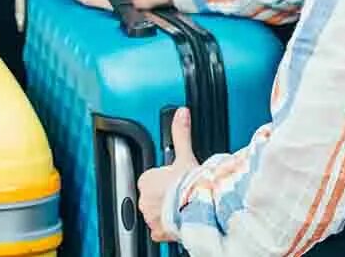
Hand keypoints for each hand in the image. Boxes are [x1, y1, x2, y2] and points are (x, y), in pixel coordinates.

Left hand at [138, 107, 197, 241]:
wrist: (200, 209)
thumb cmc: (191, 184)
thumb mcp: (185, 155)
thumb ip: (181, 133)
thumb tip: (181, 113)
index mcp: (146, 180)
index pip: (151, 179)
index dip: (164, 180)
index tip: (175, 182)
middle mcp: (144, 200)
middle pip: (153, 197)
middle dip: (164, 197)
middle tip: (181, 195)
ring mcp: (150, 217)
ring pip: (156, 214)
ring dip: (166, 212)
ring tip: (182, 208)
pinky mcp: (157, 232)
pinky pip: (159, 231)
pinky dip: (167, 228)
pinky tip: (179, 222)